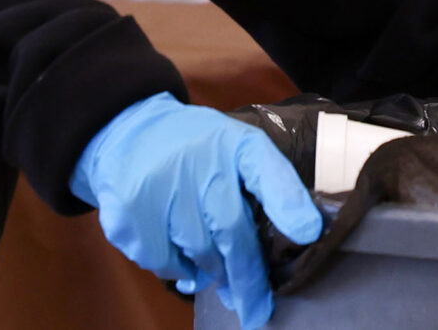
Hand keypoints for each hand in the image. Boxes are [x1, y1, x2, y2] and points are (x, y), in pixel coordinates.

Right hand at [73, 93, 322, 328]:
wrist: (129, 128)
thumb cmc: (196, 149)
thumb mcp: (237, 149)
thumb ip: (268, 188)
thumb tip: (298, 239)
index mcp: (235, 143)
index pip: (265, 168)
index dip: (288, 202)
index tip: (308, 232)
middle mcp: (199, 160)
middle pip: (232, 233)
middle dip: (247, 279)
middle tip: (255, 310)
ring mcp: (162, 186)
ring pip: (199, 255)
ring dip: (210, 269)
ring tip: (209, 262)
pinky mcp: (131, 211)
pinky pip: (164, 262)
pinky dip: (175, 266)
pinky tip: (174, 247)